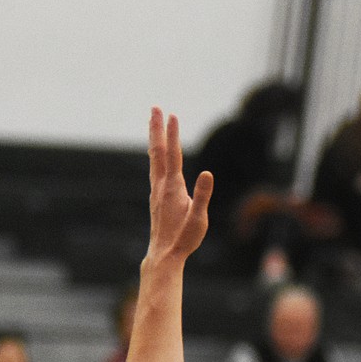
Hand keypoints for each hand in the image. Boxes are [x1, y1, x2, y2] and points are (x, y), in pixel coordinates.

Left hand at [145, 109, 212, 266]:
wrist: (164, 254)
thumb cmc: (184, 239)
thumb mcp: (199, 219)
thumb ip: (202, 196)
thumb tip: (207, 173)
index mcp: (173, 188)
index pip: (173, 155)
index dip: (173, 135)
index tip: (173, 115)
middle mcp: (161, 186)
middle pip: (157, 151)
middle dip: (156, 128)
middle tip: (155, 107)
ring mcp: (156, 191)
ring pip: (154, 159)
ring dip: (154, 138)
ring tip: (153, 123)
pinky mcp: (156, 197)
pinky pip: (154, 168)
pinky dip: (155, 154)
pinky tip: (156, 154)